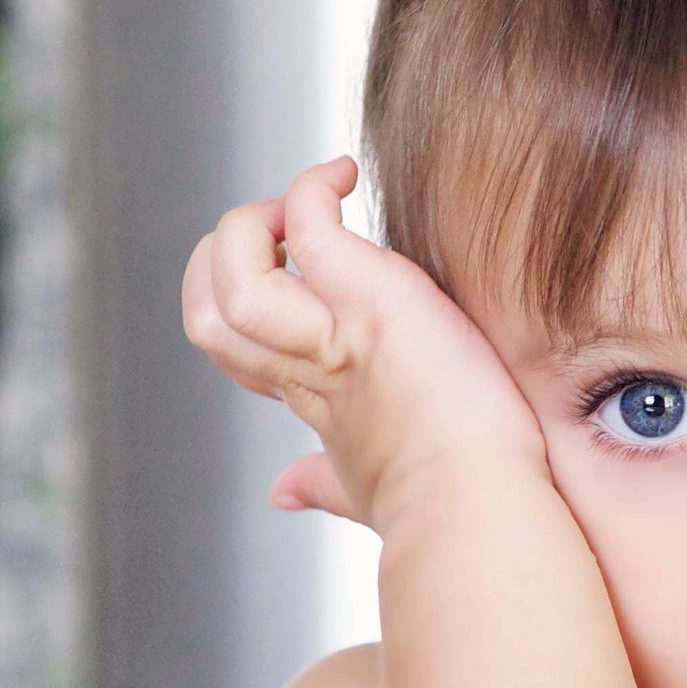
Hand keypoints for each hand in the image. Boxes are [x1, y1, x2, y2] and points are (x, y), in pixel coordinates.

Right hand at [181, 157, 548, 528]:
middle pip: (209, 310)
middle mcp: (305, 365)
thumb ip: (325, 482)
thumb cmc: (452, 502)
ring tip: (308, 206)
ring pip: (229, 276)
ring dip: (248, 230)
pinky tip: (342, 176)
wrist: (477, 511)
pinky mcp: (368, 297)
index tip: (294, 296)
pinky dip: (309, 190)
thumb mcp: (370, 486)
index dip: (245, 311)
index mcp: (312, 400)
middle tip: (284, 238)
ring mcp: (328, 331)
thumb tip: (284, 493)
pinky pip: (309, 223)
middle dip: (221, 267)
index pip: (240, 346)